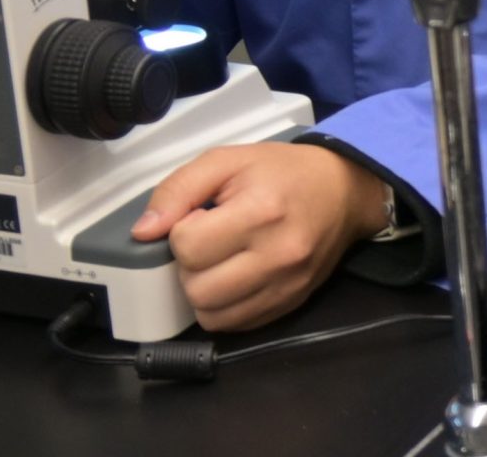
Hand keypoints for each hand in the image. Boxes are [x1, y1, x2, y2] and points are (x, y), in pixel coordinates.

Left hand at [130, 143, 389, 331]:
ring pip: (212, 317)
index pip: (188, 246)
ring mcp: (286, 287)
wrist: (343, 191)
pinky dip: (225, 307)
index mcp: (259, 212)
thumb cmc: (281, 171)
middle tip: (208, 240)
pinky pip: (237, 326)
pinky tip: (234, 278)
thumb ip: (178, 190)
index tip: (202, 215)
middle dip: (190, 265)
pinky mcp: (290, 305)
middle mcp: (276, 257)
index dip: (182, 230)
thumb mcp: (227, 160)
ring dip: (203, 291)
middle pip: (197, 289)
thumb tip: (143, 232)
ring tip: (219, 262)